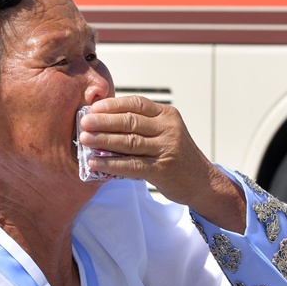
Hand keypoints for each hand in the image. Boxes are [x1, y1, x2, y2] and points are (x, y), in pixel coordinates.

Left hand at [79, 96, 246, 229]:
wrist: (202, 181)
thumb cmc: (178, 156)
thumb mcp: (166, 132)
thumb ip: (142, 126)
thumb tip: (104, 122)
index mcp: (168, 115)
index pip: (137, 104)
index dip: (113, 105)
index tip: (94, 108)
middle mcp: (169, 129)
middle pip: (130, 121)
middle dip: (103, 122)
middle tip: (84, 123)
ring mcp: (166, 149)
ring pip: (129, 142)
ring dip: (104, 141)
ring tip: (85, 140)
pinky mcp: (162, 169)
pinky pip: (131, 165)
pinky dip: (111, 163)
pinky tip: (96, 162)